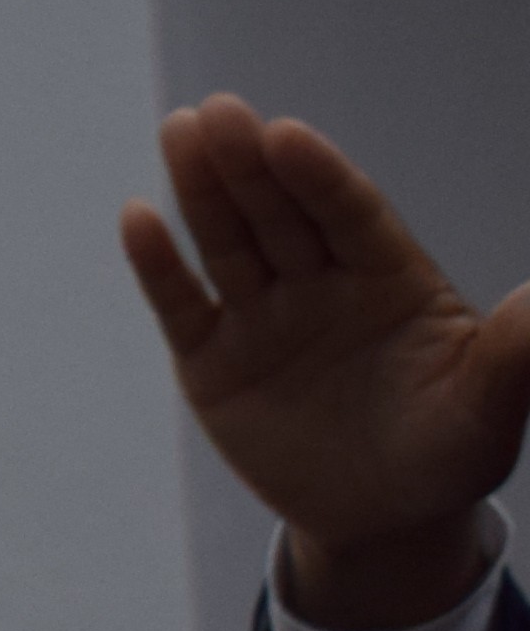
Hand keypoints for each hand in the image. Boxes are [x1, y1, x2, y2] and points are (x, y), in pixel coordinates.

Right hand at [122, 95, 529, 628]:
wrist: (383, 518)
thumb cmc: (450, 453)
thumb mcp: (490, 406)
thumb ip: (517, 350)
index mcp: (392, 279)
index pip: (352, 215)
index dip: (320, 176)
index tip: (288, 135)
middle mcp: (325, 284)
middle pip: (283, 214)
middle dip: (251, 163)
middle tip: (220, 111)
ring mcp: (265, 318)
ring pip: (229, 242)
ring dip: (202, 188)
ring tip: (181, 129)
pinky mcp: (213, 362)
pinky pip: (183, 306)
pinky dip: (158, 265)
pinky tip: (137, 216)